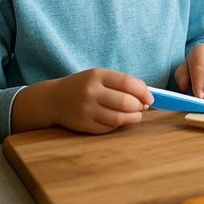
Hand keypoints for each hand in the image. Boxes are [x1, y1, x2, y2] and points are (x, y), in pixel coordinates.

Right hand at [13, 68, 151, 134]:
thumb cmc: (82, 86)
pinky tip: (119, 120)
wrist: (52, 99)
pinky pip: (108, 128)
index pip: (127, 82)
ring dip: (133, 118)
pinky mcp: (83, 125)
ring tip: (135, 115)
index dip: (143, 91)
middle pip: (126, 102)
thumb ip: (121, 83)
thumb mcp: (98, 77)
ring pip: (119, 118)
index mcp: (97, 75)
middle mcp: (91, 92)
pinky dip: (118, 125)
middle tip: (142, 107)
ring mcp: (86, 110)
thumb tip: (146, 95)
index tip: (150, 98)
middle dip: (139, 106)